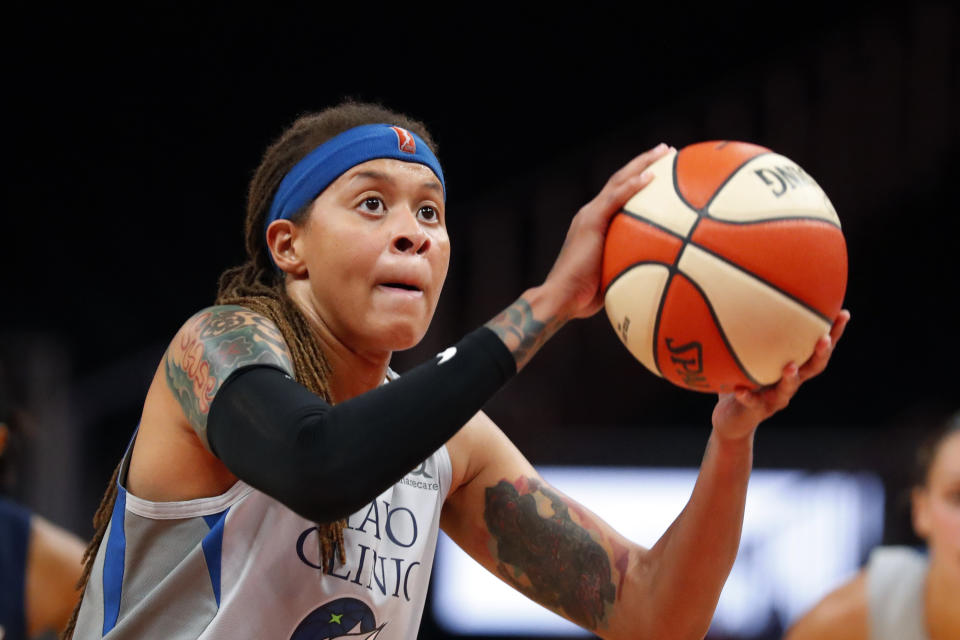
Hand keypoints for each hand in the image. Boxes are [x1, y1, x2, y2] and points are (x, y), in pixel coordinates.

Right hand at [542, 143, 671, 319]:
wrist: (561, 297)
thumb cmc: (585, 297)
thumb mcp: (612, 277)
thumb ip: (629, 267)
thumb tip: (658, 275)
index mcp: (595, 224)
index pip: (618, 195)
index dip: (638, 180)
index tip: (660, 170)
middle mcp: (591, 214)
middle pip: (620, 180)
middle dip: (644, 163)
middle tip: (668, 150)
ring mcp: (589, 216)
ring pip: (619, 181)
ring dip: (643, 164)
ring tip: (666, 151)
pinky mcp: (590, 222)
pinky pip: (615, 199)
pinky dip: (633, 186)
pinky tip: (652, 176)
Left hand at [712, 310, 850, 440]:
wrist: (733, 419)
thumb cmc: (744, 379)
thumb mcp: (750, 354)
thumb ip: (754, 332)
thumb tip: (751, 292)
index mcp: (794, 367)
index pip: (819, 349)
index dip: (834, 334)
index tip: (844, 313)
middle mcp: (790, 383)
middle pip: (813, 368)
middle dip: (821, 354)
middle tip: (824, 339)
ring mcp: (775, 398)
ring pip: (788, 390)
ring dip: (790, 378)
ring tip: (789, 367)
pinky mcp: (756, 410)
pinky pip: (753, 403)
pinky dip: (748, 396)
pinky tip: (741, 390)